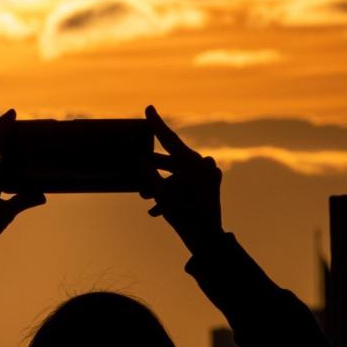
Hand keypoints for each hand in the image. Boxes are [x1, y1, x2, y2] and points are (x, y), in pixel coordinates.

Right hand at [140, 105, 225, 254]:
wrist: (206, 238)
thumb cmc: (182, 214)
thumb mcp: (159, 192)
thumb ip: (148, 172)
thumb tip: (139, 159)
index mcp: (191, 161)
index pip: (168, 137)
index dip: (155, 123)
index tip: (148, 108)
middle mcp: (202, 164)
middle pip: (171, 159)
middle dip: (152, 167)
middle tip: (136, 162)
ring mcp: (208, 175)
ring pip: (177, 173)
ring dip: (160, 183)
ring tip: (143, 196)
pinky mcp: (210, 186)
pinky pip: (187, 183)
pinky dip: (172, 192)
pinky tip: (157, 210)